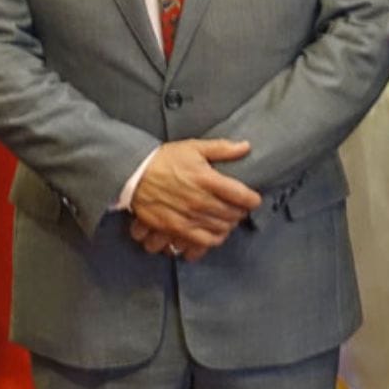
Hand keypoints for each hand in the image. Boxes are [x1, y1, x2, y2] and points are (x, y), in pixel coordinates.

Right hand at [129, 139, 262, 254]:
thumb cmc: (164, 160)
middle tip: (239, 208)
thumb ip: (222, 149)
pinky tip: (213, 233)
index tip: (253, 199)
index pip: (241, 195)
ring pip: (221, 229)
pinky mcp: (177, 229)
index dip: (252, 199)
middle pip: (233, 215)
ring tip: (226, 219)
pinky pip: (203, 242)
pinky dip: (213, 240)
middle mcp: (200, 201)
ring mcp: (189, 217)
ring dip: (228, 226)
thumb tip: (245, 147)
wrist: (135, 175)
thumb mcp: (194, 147)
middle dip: (240, 212)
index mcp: (207, 179)